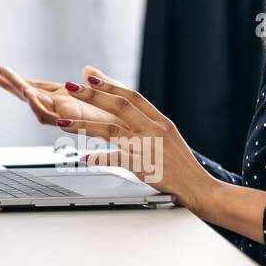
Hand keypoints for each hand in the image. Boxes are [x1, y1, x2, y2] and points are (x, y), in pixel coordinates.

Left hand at [0, 63, 218, 213]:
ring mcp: (149, 147)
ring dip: (84, 124)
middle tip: (70, 86)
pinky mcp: (144, 167)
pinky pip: (115, 159)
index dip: (110, 84)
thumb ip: (148, 124)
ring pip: (111, 128)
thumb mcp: (168, 138)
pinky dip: (98, 157)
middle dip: (92, 95)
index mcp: (161, 121)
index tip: (90, 76)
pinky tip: (84, 156)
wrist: (202, 189)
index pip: (133, 96)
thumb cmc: (183, 167)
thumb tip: (126, 114)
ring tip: (63, 121)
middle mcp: (155, 130)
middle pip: (119, 105)